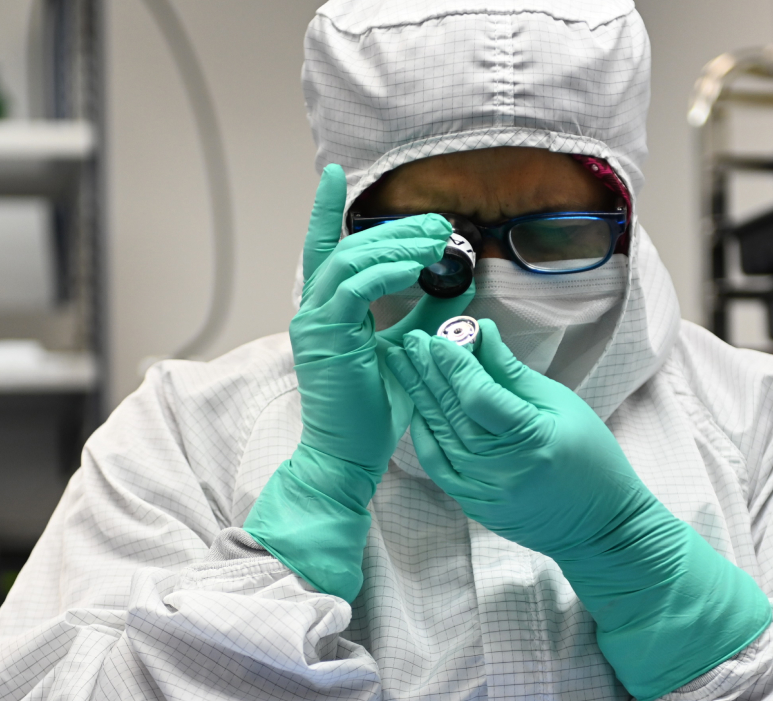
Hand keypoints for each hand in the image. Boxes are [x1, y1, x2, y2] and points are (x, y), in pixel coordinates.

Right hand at [292, 163, 453, 472]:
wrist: (348, 455)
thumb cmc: (373, 411)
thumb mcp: (408, 349)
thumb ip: (426, 314)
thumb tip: (458, 284)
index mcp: (328, 311)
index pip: (323, 249)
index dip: (324, 210)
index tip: (334, 174)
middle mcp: (314, 311)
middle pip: (348, 248)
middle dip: (395, 230)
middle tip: (439, 225)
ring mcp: (314, 323)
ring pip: (350, 261)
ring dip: (396, 245)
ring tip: (437, 241)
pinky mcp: (324, 337)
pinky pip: (354, 288)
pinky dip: (385, 271)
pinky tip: (416, 266)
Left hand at [384, 321, 770, 700]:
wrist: (600, 526)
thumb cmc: (590, 457)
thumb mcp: (561, 406)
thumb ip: (513, 373)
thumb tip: (481, 333)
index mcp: (531, 439)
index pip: (478, 396)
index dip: (454, 364)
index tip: (436, 337)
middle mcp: (501, 469)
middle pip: (452, 412)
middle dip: (428, 372)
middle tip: (410, 341)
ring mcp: (483, 492)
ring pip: (439, 436)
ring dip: (420, 398)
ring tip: (404, 366)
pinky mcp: (472, 505)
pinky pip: (438, 465)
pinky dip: (425, 434)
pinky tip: (417, 409)